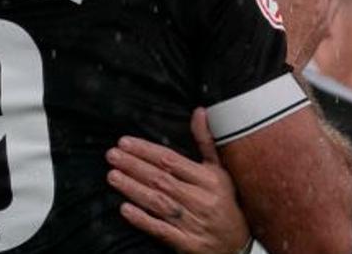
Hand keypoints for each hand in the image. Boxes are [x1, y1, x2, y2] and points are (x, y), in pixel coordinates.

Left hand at [106, 109, 251, 253]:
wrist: (239, 245)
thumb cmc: (225, 203)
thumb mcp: (220, 171)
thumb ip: (206, 142)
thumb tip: (200, 112)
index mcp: (209, 180)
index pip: (171, 160)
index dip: (146, 150)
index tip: (125, 142)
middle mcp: (201, 200)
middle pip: (161, 179)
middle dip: (134, 166)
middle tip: (112, 155)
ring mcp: (194, 223)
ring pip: (159, 203)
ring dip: (133, 189)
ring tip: (112, 176)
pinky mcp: (187, 243)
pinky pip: (162, 230)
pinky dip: (143, 220)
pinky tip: (125, 209)